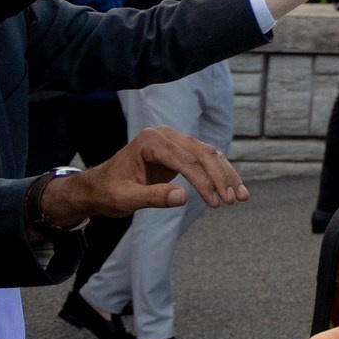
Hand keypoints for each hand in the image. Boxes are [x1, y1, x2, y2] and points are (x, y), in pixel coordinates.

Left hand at [43, 127, 247, 229]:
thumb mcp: (125, 199)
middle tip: (234, 200)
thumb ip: (153, 197)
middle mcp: (166, 135)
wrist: (97, 188)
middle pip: (203, 154)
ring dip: (227, 175)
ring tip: (240, 197)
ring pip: (209, 155)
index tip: (216, 203)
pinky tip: (231, 188)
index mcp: (151, 141)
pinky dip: (219, 174)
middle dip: (221, 178)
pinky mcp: (180, 151)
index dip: (204, 182)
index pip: (186, 160)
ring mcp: (174, 141)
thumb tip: (184, 197)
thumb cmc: (107, 192)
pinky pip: (205, 160)